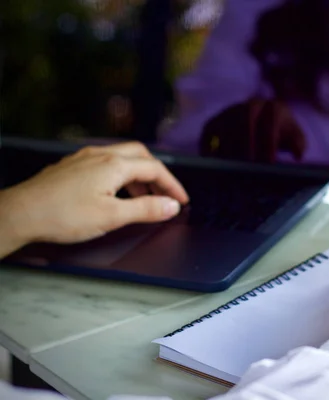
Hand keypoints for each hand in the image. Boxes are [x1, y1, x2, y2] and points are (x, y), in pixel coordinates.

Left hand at [0, 142, 188, 251]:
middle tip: (166, 194)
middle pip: (141, 155)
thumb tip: (171, 206)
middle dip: (158, 174)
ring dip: (139, 176)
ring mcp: (84, 158)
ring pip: (122, 158)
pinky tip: (115, 193)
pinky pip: (105, 163)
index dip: (173, 185)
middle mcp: (100, 155)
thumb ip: (146, 209)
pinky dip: (121, 175)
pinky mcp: (72, 166)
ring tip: (144, 199)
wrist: (20, 214)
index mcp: (114, 165)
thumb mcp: (112, 217)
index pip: (155, 169)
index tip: (182, 200)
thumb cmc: (61, 215)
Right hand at [199, 97, 305, 162]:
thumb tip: (298, 154)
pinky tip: (212, 164)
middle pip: (246, 122)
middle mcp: (251, 106)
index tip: (269, 162)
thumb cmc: (282, 133)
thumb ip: (298, 144)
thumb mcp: (295, 137)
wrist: (266, 120)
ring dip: (229, 150)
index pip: (270, 123)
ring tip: (232, 170)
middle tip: (249, 167)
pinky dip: (208, 147)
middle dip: (247, 145)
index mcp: (273, 108)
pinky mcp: (216, 121)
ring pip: (227, 128)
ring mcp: (231, 112)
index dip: (269, 143)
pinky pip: (208, 132)